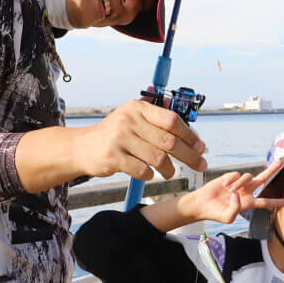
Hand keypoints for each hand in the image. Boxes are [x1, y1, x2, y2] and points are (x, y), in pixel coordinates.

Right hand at [75, 99, 206, 180]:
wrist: (82, 147)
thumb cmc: (115, 134)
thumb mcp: (133, 118)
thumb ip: (157, 119)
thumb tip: (189, 125)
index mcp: (138, 108)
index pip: (172, 120)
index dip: (190, 135)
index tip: (201, 147)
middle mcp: (129, 120)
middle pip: (169, 141)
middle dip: (189, 156)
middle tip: (200, 164)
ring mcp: (120, 138)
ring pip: (158, 158)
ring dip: (169, 169)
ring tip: (170, 172)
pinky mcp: (112, 157)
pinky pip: (143, 170)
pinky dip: (151, 175)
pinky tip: (150, 174)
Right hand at [187, 162, 283, 222]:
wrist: (202, 203)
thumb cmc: (215, 213)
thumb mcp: (228, 218)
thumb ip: (235, 209)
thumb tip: (238, 194)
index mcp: (248, 203)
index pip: (265, 202)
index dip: (276, 202)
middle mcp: (245, 192)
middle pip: (262, 180)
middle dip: (272, 170)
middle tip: (281, 161)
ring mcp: (238, 183)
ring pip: (248, 177)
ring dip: (241, 183)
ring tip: (230, 190)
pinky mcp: (230, 176)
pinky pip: (236, 174)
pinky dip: (231, 180)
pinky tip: (224, 185)